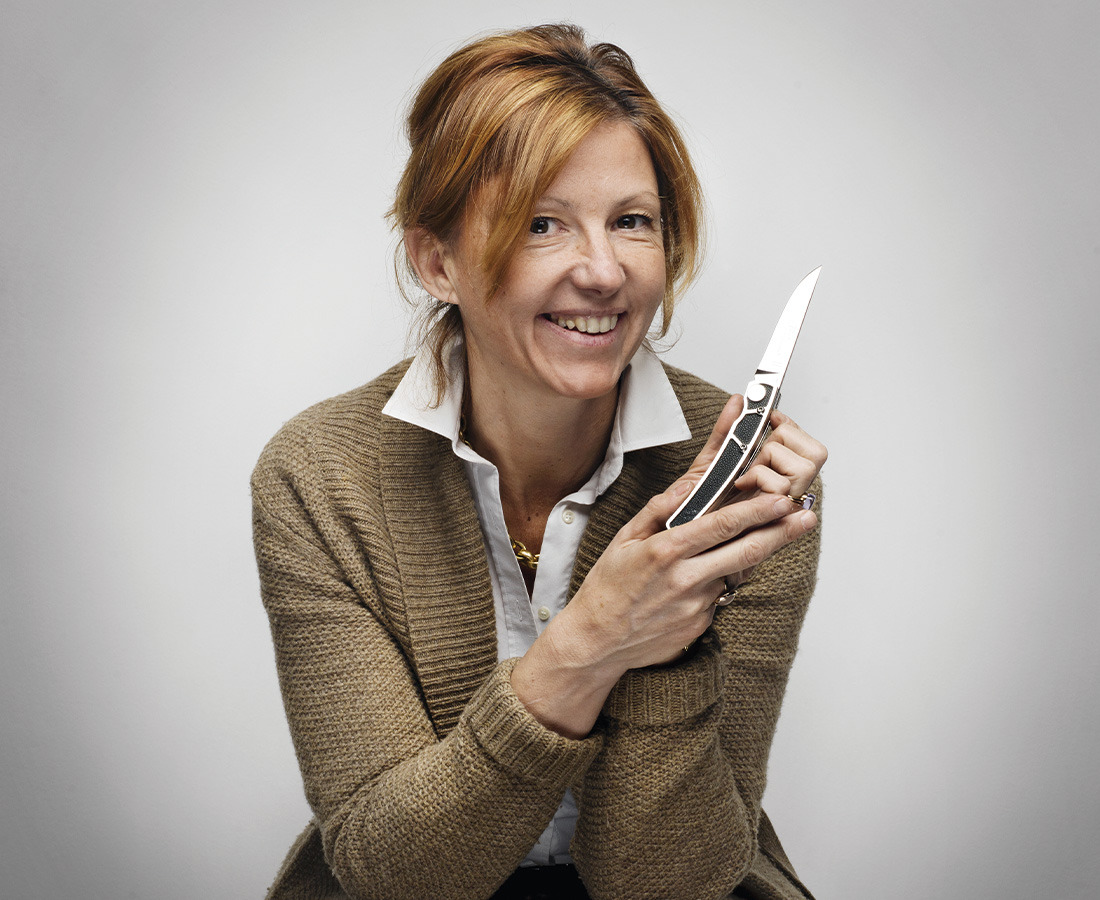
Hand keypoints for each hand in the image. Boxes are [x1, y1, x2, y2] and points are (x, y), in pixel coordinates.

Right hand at [567, 395, 819, 669]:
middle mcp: (685, 579)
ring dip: (752, 554)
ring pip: (734, 572)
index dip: (756, 511)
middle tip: (807, 516)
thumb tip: (686, 486)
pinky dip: (719, 581)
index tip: (782, 500)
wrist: (597, 641)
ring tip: (775, 534)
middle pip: (746, 551)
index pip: (721, 526)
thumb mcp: (623, 540)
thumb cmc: (607, 586)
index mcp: (665, 551)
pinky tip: (705, 578)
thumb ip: (657, 510)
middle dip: (782, 532)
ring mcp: (696, 605)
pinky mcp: (701, 626)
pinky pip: (719, 596)